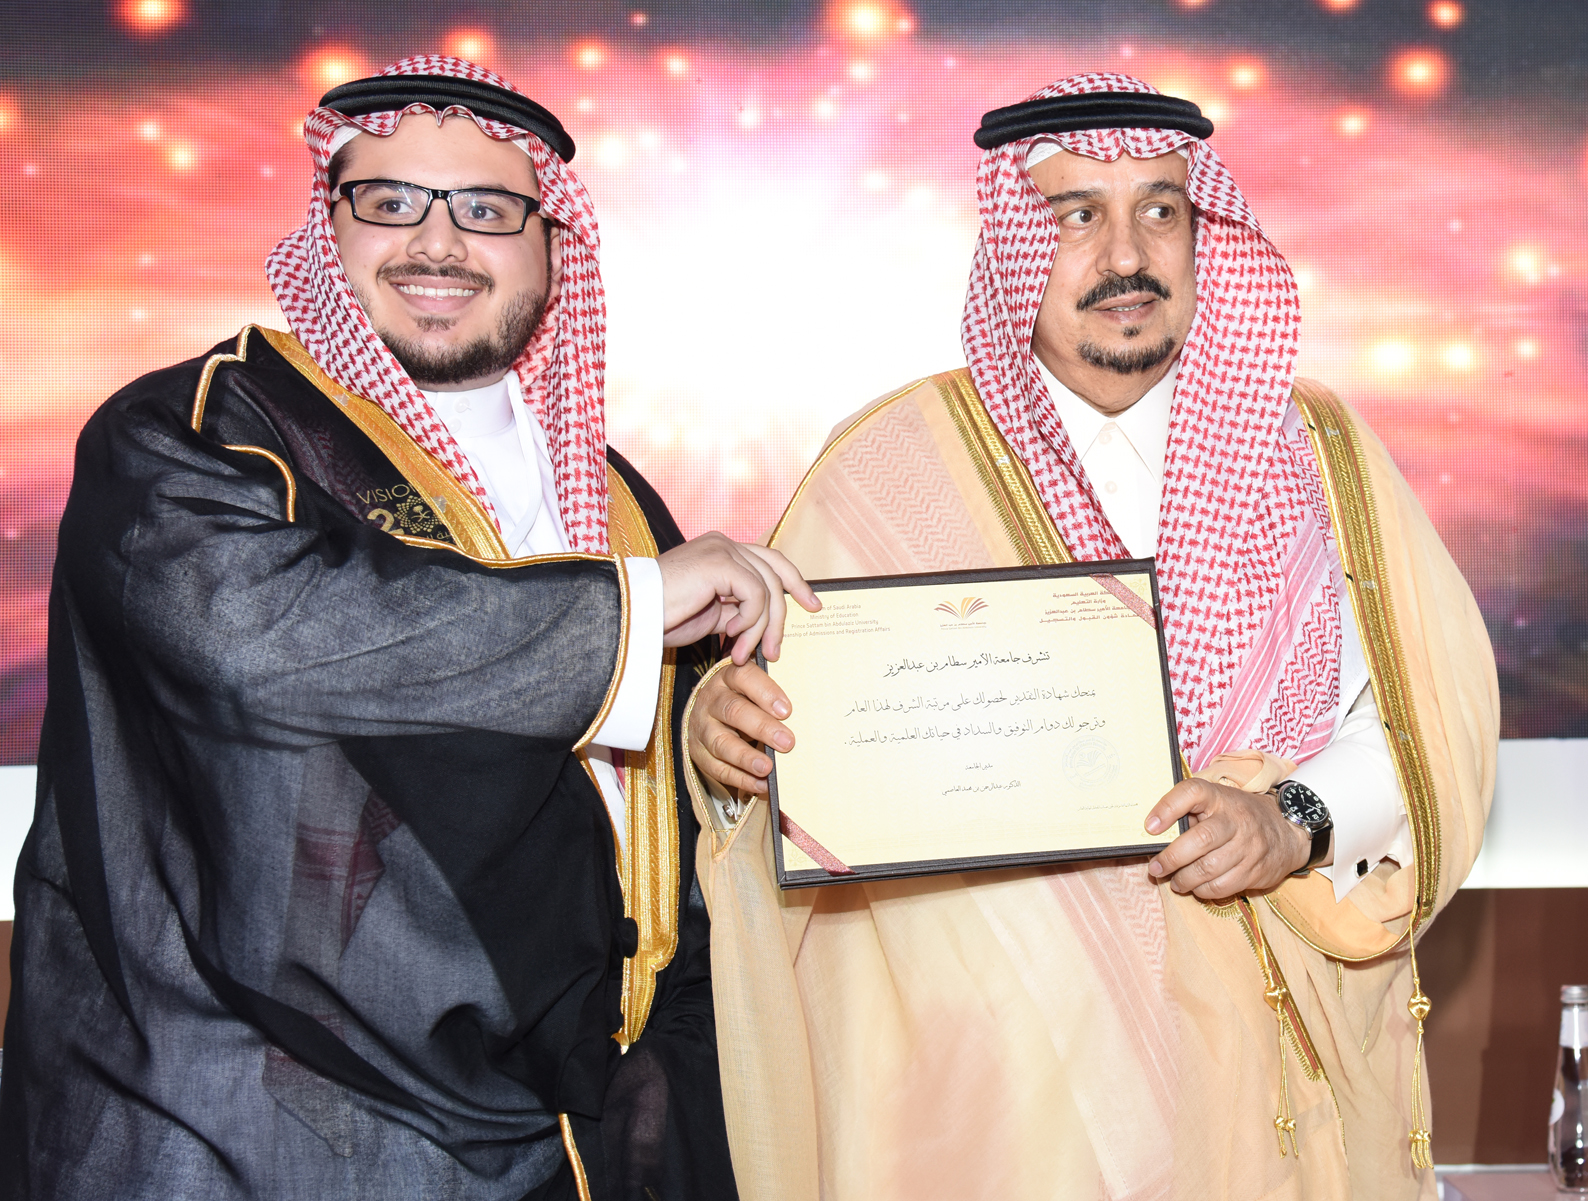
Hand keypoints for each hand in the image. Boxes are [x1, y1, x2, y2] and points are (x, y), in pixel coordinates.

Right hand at [656, 533, 819, 663]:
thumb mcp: (710, 614)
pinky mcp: (719, 562)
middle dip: (785, 612)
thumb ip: (737, 610)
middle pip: (775, 572)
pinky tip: (728, 635)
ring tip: (743, 653)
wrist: (631, 615)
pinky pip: (755, 594)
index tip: (813, 605)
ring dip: (760, 628)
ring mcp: (722, 549)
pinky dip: (749, 620)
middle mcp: (724, 543)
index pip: (770, 560)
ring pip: (766, 588)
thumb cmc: (662, 617)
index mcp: (722, 550)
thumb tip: (765, 625)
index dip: (795, 582)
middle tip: (778, 649)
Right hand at [688, 662, 792, 794]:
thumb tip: (801, 701)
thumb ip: (772, 688)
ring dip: (746, 757)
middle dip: (762, 727)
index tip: (786, 710)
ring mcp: (703, 728)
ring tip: (768, 768)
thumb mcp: (752, 685)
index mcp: (728, 678)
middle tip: (787, 742)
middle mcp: (712, 700)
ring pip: (721, 743)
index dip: (765, 692)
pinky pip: (718, 768)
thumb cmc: (740, 698)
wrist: (704, 713)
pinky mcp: (699, 753)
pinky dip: (740, 778)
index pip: (744, 677)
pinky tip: (760, 783)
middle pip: (733, 711)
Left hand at [1143, 780, 1314, 899]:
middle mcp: (1235, 820)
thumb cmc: (1237, 814)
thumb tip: (1155, 836)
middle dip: (1171, 859)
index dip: (1167, 808)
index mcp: (1219, 797)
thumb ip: (1190, 813)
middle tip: (1156, 869)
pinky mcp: (1256, 870)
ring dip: (1184, 880)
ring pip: (1209, 869)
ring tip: (1174, 881)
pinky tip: (1195, 888)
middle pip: (1200, 840)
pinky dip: (1203, 891)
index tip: (1149, 827)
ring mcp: (1248, 846)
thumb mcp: (1216, 802)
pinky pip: (1223, 886)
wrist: (1286, 829)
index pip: (1192, 792)